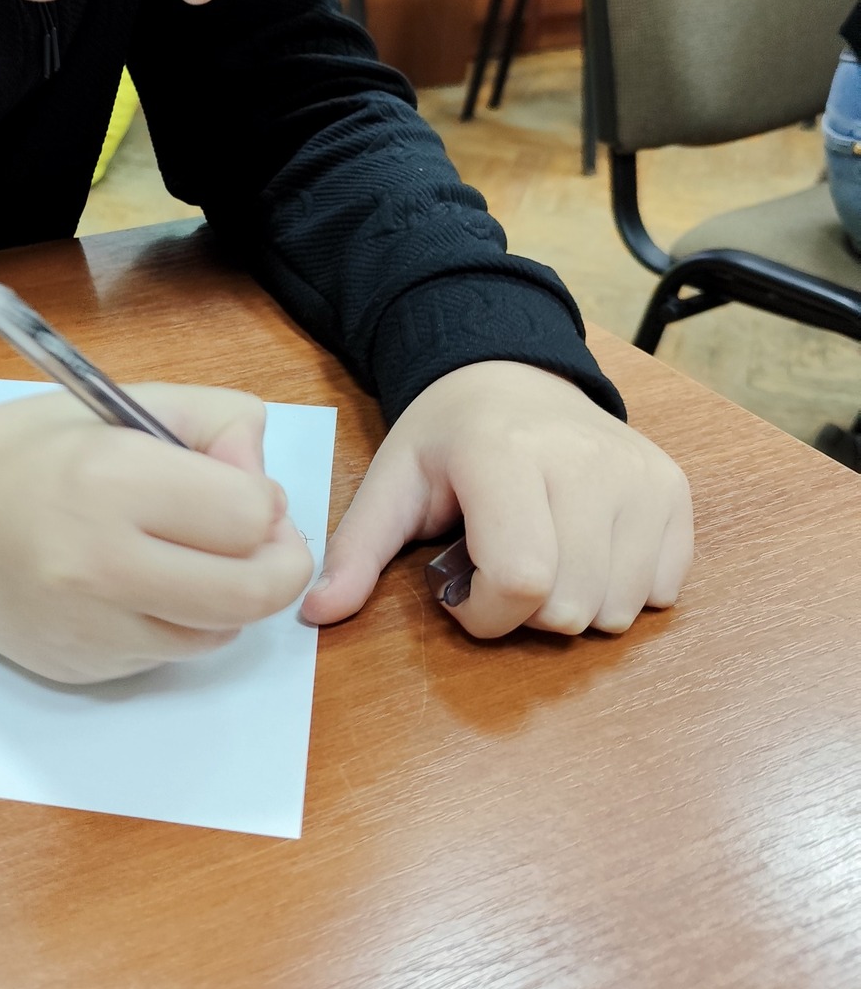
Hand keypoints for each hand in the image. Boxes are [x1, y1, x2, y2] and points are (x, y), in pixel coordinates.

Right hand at [0, 383, 314, 682]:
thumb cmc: (31, 455)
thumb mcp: (121, 403)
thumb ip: (216, 424)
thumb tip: (266, 487)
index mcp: (112, 479)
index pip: (248, 515)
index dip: (263, 500)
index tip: (239, 485)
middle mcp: (103, 563)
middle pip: (252, 592)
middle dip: (277, 564)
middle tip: (258, 539)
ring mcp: (94, 627)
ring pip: (220, 633)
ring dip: (228, 598)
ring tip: (190, 557)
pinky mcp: (87, 667)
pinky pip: (171, 655)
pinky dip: (179, 623)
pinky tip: (143, 587)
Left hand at [301, 361, 692, 638]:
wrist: (512, 374)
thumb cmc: (447, 439)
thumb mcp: (391, 484)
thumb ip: (356, 551)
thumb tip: (316, 612)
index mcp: (504, 453)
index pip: (520, 579)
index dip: (485, 614)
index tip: (460, 592)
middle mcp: (584, 459)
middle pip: (572, 605)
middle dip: (525, 614)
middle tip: (500, 569)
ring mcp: (638, 472)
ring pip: (619, 608)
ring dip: (575, 606)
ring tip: (542, 556)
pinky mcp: (672, 487)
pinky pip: (664, 589)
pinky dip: (624, 589)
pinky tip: (587, 551)